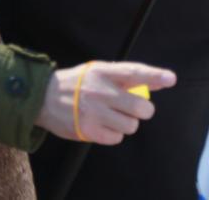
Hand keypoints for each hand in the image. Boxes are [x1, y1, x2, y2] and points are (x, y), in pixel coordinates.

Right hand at [35, 61, 175, 144]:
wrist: (41, 98)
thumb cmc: (75, 84)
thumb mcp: (95, 72)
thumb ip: (124, 77)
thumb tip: (160, 82)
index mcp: (101, 73)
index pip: (133, 73)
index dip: (154, 76)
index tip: (170, 79)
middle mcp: (99, 91)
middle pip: (142, 108)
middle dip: (141, 110)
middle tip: (130, 108)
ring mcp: (94, 111)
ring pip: (131, 125)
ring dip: (125, 123)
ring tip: (109, 116)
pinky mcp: (89, 130)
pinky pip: (117, 138)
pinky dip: (112, 134)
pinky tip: (99, 125)